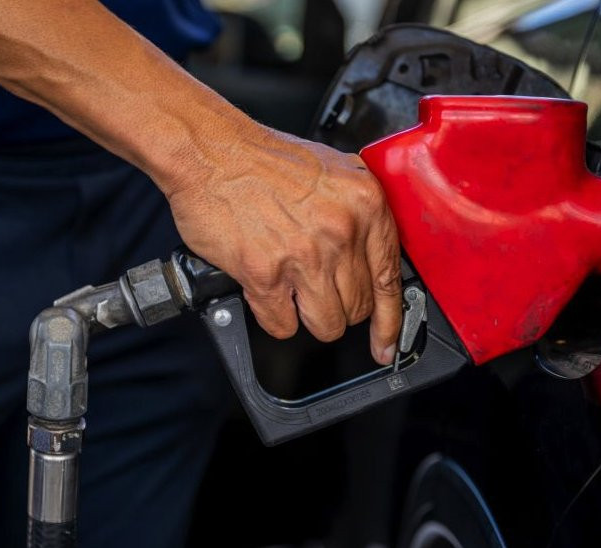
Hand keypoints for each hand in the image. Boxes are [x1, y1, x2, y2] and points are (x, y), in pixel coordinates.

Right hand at [163, 126, 401, 364]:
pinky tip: (268, 295)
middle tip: (316, 289)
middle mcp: (340, 231)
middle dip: (338, 306)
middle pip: (357, 307)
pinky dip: (275, 318)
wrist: (210, 152)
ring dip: (309, 318)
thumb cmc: (262, 158)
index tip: (385, 343)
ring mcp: (304, 256)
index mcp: (364, 203)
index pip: (389, 279)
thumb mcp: (332, 170)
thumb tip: (368, 253)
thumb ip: (357, 210)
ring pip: (326, 324)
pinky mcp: (265, 274)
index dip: (389, 321)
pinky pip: (283, 325)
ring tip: (294, 296)